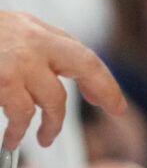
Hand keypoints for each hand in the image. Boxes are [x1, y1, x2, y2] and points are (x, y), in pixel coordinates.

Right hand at [0, 11, 126, 148]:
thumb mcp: (14, 28)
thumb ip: (41, 46)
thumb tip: (69, 71)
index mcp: (38, 33)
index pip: (84, 56)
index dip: (104, 80)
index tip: (115, 103)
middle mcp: (34, 43)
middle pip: (84, 64)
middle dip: (105, 88)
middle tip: (111, 109)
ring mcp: (18, 62)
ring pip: (52, 99)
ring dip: (51, 124)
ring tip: (44, 139)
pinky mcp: (3, 80)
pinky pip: (20, 112)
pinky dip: (18, 129)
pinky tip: (12, 138)